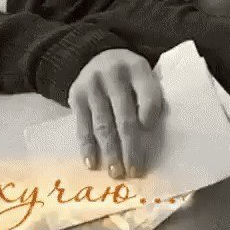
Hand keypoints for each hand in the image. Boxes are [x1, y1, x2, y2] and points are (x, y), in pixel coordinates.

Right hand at [69, 49, 163, 178]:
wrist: (96, 56)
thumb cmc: (129, 76)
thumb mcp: (143, 76)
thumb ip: (150, 98)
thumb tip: (152, 136)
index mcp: (137, 67)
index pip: (147, 92)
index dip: (150, 111)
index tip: (149, 131)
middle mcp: (113, 74)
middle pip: (124, 116)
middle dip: (131, 147)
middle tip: (135, 171)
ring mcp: (92, 85)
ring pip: (103, 124)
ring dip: (110, 152)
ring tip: (116, 173)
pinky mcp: (76, 96)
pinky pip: (82, 126)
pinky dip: (88, 146)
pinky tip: (93, 163)